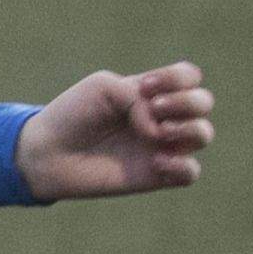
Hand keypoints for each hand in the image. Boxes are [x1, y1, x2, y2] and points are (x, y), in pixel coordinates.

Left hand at [15, 61, 215, 201]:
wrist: (48, 152)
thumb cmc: (73, 114)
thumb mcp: (104, 88)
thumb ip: (137, 96)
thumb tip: (158, 131)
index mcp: (151, 93)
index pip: (189, 77)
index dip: (178, 78)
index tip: (145, 85)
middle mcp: (161, 118)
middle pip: (204, 102)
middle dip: (186, 102)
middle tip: (153, 109)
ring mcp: (161, 147)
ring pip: (203, 134)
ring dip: (189, 129)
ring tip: (156, 134)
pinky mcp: (156, 176)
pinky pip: (191, 172)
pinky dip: (182, 164)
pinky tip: (155, 162)